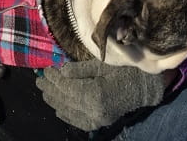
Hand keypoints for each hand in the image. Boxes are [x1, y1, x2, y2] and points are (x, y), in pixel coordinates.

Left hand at [36, 61, 164, 130]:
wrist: (147, 87)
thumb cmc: (126, 70)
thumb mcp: (103, 64)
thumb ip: (81, 69)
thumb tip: (61, 71)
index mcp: (95, 93)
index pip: (66, 87)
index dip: (54, 78)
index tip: (46, 69)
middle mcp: (94, 110)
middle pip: (65, 99)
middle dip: (50, 88)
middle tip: (39, 79)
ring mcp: (97, 119)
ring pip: (68, 111)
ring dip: (54, 100)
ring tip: (44, 90)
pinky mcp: (99, 123)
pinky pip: (78, 121)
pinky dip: (66, 114)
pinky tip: (58, 107)